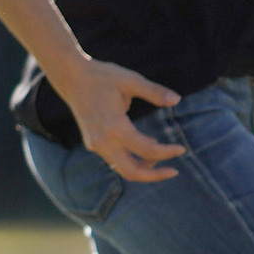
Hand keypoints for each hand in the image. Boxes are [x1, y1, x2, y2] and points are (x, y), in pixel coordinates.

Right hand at [54, 56, 184, 181]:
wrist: (71, 78)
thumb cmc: (103, 76)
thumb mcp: (130, 80)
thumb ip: (154, 91)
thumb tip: (177, 99)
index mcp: (115, 126)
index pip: (146, 150)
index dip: (167, 153)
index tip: (182, 149)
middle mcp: (103, 140)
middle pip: (131, 172)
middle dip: (154, 176)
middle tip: (173, 171)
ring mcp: (96, 144)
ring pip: (122, 169)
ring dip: (142, 167)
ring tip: (159, 153)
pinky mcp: (93, 143)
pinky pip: (115, 160)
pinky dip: (131, 158)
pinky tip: (145, 144)